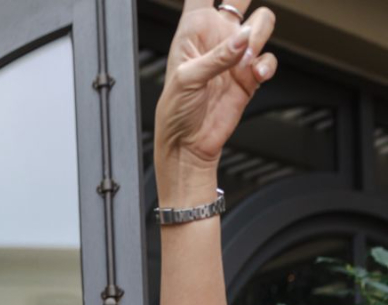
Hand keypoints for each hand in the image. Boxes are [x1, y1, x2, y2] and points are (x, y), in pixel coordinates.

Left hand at [155, 2, 276, 181]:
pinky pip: (268, 59)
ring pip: (262, 22)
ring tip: (246, 60)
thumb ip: (217, 56)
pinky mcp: (249, 75)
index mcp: (193, 29)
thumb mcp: (188, 79)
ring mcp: (236, 54)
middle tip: (245, 21)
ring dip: (259, 35)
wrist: (189, 145)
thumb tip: (243, 39)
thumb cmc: (176, 111)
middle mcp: (217, 36)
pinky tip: (256, 75)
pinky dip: (267, 64)